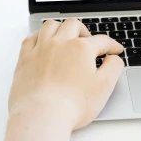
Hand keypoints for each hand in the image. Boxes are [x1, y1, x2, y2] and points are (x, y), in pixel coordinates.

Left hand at [9, 19, 124, 128]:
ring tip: (65, 37)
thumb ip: (113, 67)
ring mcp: (40, 49)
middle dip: (84, 31)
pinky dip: (39, 37)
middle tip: (89, 41)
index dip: (112, 45)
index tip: (115, 51)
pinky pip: (31, 38)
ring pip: (51, 26)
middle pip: (74, 25)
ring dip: (61, 28)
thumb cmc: (71, 104)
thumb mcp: (104, 87)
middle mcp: (60, 43)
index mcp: (81, 49)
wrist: (41, 115)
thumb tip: (114, 58)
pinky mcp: (25, 59)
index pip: (102, 41)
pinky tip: (42, 43)